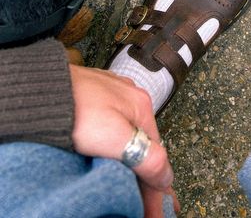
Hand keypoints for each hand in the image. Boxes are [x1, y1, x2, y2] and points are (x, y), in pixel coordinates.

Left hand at [69, 65, 179, 216]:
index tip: (153, 211)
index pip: (155, 155)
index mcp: (141, 106)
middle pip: (143, 145)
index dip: (155, 187)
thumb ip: (146, 157)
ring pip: (128, 136)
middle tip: (146, 205)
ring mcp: (111, 96)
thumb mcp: (114, 137)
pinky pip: (112, 127)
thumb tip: (167, 176)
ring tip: (134, 187)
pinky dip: (116, 146)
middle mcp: (130, 98)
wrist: (39, 90)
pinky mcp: (93, 98)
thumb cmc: (74, 108)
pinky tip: (113, 155)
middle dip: (146, 176)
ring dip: (132, 161)